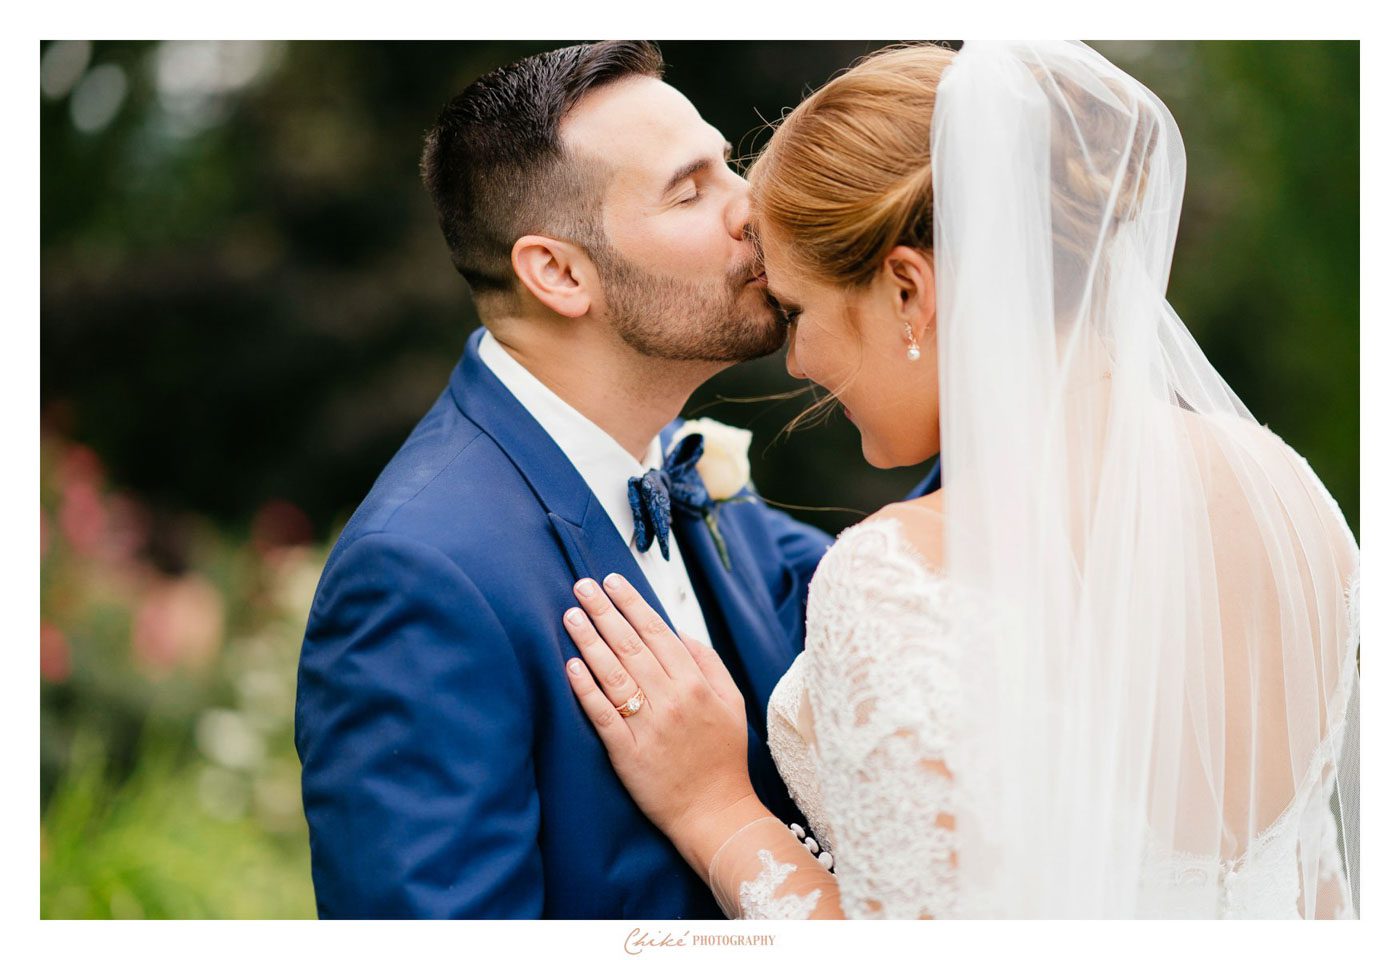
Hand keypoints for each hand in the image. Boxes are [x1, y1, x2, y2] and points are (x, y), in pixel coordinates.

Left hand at [562, 573, 760, 867]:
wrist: (715, 812)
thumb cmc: (722, 756)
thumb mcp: (732, 701)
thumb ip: (709, 662)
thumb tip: (680, 632)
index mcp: (696, 684)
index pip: (658, 632)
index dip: (632, 604)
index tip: (612, 582)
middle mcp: (672, 699)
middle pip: (631, 646)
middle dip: (604, 612)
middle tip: (582, 586)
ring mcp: (648, 726)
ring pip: (614, 674)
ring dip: (590, 641)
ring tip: (571, 615)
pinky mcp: (627, 753)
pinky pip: (603, 714)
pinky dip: (586, 688)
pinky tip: (571, 665)